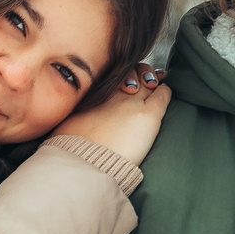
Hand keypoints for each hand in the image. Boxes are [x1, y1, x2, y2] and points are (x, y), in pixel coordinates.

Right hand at [55, 67, 171, 164]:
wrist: (87, 162)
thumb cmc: (75, 148)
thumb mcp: (69, 122)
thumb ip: (78, 112)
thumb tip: (79, 114)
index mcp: (96, 94)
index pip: (112, 75)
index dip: (120, 75)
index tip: (124, 80)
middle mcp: (114, 93)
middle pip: (130, 71)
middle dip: (137, 71)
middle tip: (142, 81)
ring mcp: (133, 101)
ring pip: (148, 78)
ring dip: (152, 78)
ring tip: (153, 84)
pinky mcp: (148, 114)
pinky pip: (162, 94)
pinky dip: (165, 91)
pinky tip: (164, 91)